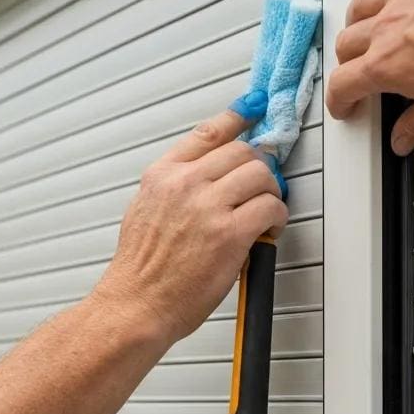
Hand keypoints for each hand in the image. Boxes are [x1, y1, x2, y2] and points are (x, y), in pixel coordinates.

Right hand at [94, 104, 286, 344]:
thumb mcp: (144, 211)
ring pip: (261, 174)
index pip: (208, 132)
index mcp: (162, 175)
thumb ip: (173, 188)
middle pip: (243, 151)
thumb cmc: (141, 271)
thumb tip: (207, 179)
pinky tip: (269, 230)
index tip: (252, 108)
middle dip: (260, 168)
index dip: (238, 116)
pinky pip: (271, 207)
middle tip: (262, 187)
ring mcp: (208, 206)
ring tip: (265, 212)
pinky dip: (277, 217)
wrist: (136, 305)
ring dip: (271, 192)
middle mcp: (185, 183)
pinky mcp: (229, 233)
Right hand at [326, 0, 413, 154]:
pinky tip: (400, 7)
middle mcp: (385, 29)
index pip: (342, 84)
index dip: (338, 101)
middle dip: (345, 64)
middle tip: (355, 75)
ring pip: (358, 8)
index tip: (343, 106)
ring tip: (362, 35)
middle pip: (345, 44)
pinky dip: (385, 0)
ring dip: (354, 25)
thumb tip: (403, 138)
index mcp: (384, 66)